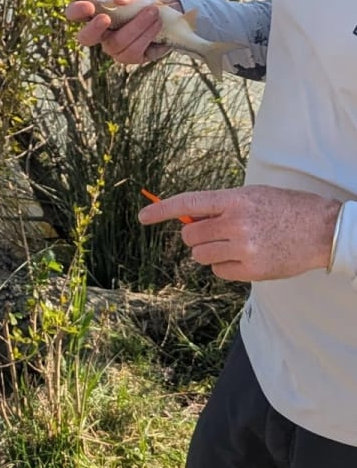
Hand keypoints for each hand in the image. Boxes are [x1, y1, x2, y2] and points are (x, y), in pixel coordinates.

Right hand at [65, 0, 175, 63]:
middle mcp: (103, 32)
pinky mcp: (134, 56)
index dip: (76, 11)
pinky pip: (132, 53)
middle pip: (85, 38)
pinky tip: (157, 24)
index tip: (89, 6)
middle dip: (93, 29)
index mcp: (98, 11)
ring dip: (135, 27)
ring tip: (154, 11)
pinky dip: (146, 36)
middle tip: (106, 18)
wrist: (178, 7)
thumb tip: (119, 0)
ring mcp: (117, 47)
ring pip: (115, 45)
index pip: (75, 14)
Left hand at [138, 185, 340, 280]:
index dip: (161, 210)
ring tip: (236, 244)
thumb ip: (221, 206)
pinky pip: (218, 271)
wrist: (324, 230)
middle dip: (197, 236)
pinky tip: (247, 257)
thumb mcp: (253, 196)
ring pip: (200, 256)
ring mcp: (243, 248)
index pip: (188, 203)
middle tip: (218, 233)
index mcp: (235, 200)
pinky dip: (225, 267)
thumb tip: (188, 217)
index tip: (143, 218)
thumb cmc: (286, 209)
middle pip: (190, 235)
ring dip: (210, 252)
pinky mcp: (251, 269)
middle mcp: (236, 223)